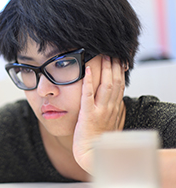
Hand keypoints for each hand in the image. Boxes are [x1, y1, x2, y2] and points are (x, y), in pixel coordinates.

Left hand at [73, 55, 125, 173]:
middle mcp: (110, 108)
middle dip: (114, 66)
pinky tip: (86, 70)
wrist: (91, 154)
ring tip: (102, 56)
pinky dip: (88, 81)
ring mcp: (100, 111)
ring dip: (105, 69)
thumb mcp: (113, 124)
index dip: (119, 72)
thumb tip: (120, 102)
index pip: (120, 86)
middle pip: (115, 82)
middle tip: (111, 53)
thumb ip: (117, 112)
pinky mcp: (88, 114)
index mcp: (115, 109)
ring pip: (106, 85)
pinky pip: (88, 94)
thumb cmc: (99, 139)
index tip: (118, 60)